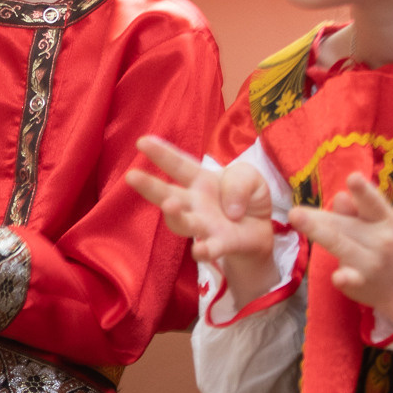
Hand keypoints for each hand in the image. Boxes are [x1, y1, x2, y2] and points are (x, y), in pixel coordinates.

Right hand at [127, 135, 278, 307]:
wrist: (260, 230)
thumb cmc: (246, 198)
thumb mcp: (249, 176)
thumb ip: (240, 182)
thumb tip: (230, 209)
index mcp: (200, 180)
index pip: (179, 165)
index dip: (161, 153)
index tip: (142, 142)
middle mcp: (194, 203)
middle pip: (167, 193)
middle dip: (149, 186)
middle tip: (131, 176)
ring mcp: (203, 225)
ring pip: (181, 222)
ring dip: (173, 215)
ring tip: (169, 205)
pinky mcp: (219, 245)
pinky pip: (208, 249)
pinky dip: (204, 251)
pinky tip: (201, 250)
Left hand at [292, 173, 392, 325]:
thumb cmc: (382, 247)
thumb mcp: (376, 224)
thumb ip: (357, 210)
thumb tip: (341, 196)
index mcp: (385, 219)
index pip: (373, 204)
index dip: (363, 191)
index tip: (352, 177)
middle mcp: (381, 240)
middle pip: (344, 225)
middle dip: (319, 219)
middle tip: (294, 213)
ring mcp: (372, 263)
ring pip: (341, 245)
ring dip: (320, 234)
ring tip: (297, 219)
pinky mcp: (361, 284)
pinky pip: (350, 279)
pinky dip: (345, 278)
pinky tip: (338, 277)